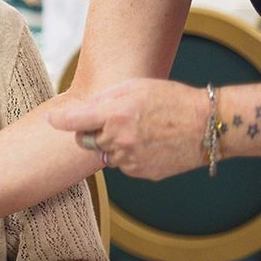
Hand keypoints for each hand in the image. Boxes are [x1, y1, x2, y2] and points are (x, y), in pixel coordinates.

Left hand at [47, 78, 204, 179]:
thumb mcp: (134, 87)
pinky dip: (128, 155)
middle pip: (86, 141)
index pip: (73, 122)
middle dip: (90, 132)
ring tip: (138, 130)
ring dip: (112, 144)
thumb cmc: (170, 99)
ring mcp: (130, 159)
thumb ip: (103, 99)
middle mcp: (119, 139)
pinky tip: (148, 143)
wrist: (208, 126)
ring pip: (106, 154)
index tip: (52, 120)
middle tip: (109, 121)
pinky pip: (123, 165)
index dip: (59, 121)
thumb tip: (80, 111)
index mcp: (115, 114)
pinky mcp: (142, 173)